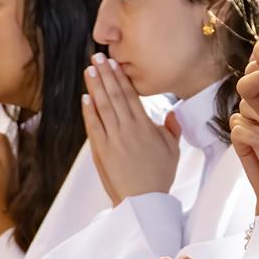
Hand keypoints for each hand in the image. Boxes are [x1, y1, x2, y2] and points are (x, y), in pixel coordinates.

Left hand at [83, 54, 180, 203]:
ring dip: (95, 87)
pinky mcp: (102, 150)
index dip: (121, 78)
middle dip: (106, 75)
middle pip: (115, 96)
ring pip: (103, 107)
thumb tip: (171, 114)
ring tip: (89, 70)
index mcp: (145, 126)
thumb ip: (171, 129)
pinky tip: (85, 97)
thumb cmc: (159, 176)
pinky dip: (88, 111)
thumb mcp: (173, 151)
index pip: (131, 96)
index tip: (114, 63)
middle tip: (97, 57)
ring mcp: (113, 139)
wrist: (144, 200)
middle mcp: (128, 129)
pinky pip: (94, 126)